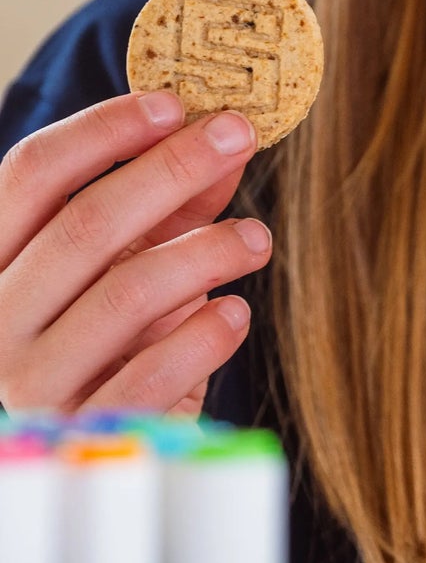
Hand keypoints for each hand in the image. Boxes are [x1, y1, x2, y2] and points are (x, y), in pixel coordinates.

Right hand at [0, 92, 270, 414]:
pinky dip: (203, 336)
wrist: (91, 460)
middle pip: (84, 225)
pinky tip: (237, 312)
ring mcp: (34, 382)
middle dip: (171, 171)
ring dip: (205, 252)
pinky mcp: (88, 431)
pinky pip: (153, 374)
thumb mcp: (128, 266)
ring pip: (125, 295)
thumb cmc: (111, 346)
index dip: (101, 131)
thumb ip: (169, 210)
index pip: (30, 175)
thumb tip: (227, 141)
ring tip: (257, 237)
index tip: (174, 102)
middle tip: (238, 136)